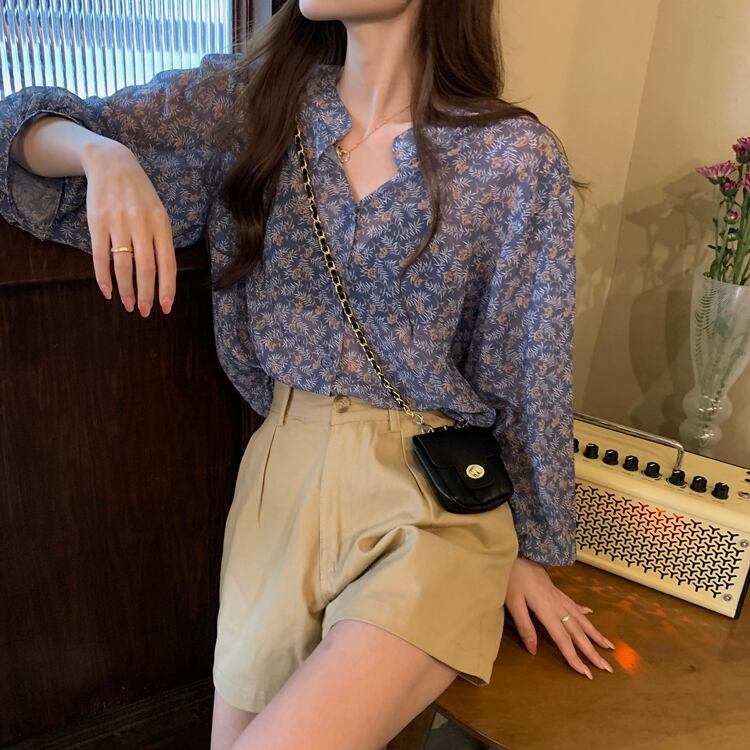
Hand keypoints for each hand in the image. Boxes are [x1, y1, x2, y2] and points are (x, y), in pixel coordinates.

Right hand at [81, 140, 176, 316]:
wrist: (112, 163)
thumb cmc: (140, 196)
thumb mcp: (159, 214)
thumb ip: (161, 242)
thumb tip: (163, 278)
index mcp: (162, 224)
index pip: (167, 263)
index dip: (167, 288)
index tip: (166, 307)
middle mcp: (142, 224)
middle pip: (146, 268)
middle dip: (146, 294)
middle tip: (144, 312)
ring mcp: (119, 223)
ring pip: (123, 265)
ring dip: (126, 290)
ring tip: (127, 305)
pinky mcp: (97, 222)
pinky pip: (100, 256)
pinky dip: (104, 277)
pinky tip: (108, 291)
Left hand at [504, 556, 614, 679]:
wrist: (517, 554)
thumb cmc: (512, 579)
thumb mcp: (513, 603)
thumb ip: (524, 626)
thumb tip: (534, 651)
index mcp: (547, 611)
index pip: (563, 640)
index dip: (574, 658)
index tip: (586, 674)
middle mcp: (558, 606)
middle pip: (578, 633)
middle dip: (593, 652)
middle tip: (608, 668)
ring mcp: (560, 598)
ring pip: (582, 619)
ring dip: (596, 634)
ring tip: (609, 647)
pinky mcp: (557, 591)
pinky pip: (575, 605)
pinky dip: (584, 612)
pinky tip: (591, 614)